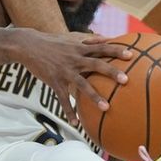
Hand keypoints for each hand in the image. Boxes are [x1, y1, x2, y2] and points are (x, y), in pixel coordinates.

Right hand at [17, 30, 131, 124]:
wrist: (28, 46)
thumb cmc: (52, 42)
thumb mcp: (70, 37)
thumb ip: (89, 39)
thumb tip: (107, 37)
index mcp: (80, 48)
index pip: (102, 48)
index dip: (116, 51)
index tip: (131, 55)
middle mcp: (75, 58)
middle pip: (96, 64)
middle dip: (111, 72)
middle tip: (126, 80)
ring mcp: (65, 70)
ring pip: (82, 84)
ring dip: (94, 96)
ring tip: (106, 108)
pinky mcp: (54, 81)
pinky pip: (63, 98)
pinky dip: (69, 111)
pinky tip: (75, 123)